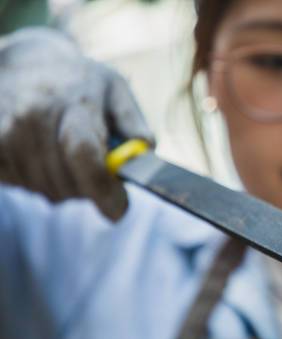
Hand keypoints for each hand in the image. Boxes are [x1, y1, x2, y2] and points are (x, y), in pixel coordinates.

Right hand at [0, 28, 153, 219]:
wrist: (27, 62)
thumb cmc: (82, 82)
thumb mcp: (117, 92)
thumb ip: (134, 126)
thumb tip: (144, 158)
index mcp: (76, 102)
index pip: (83, 153)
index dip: (102, 189)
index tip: (118, 210)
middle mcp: (36, 115)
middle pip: (65, 182)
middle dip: (89, 191)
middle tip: (96, 176)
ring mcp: (6, 129)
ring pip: (43, 189)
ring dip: (62, 187)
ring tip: (66, 157)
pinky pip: (18, 184)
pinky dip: (34, 182)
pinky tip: (42, 158)